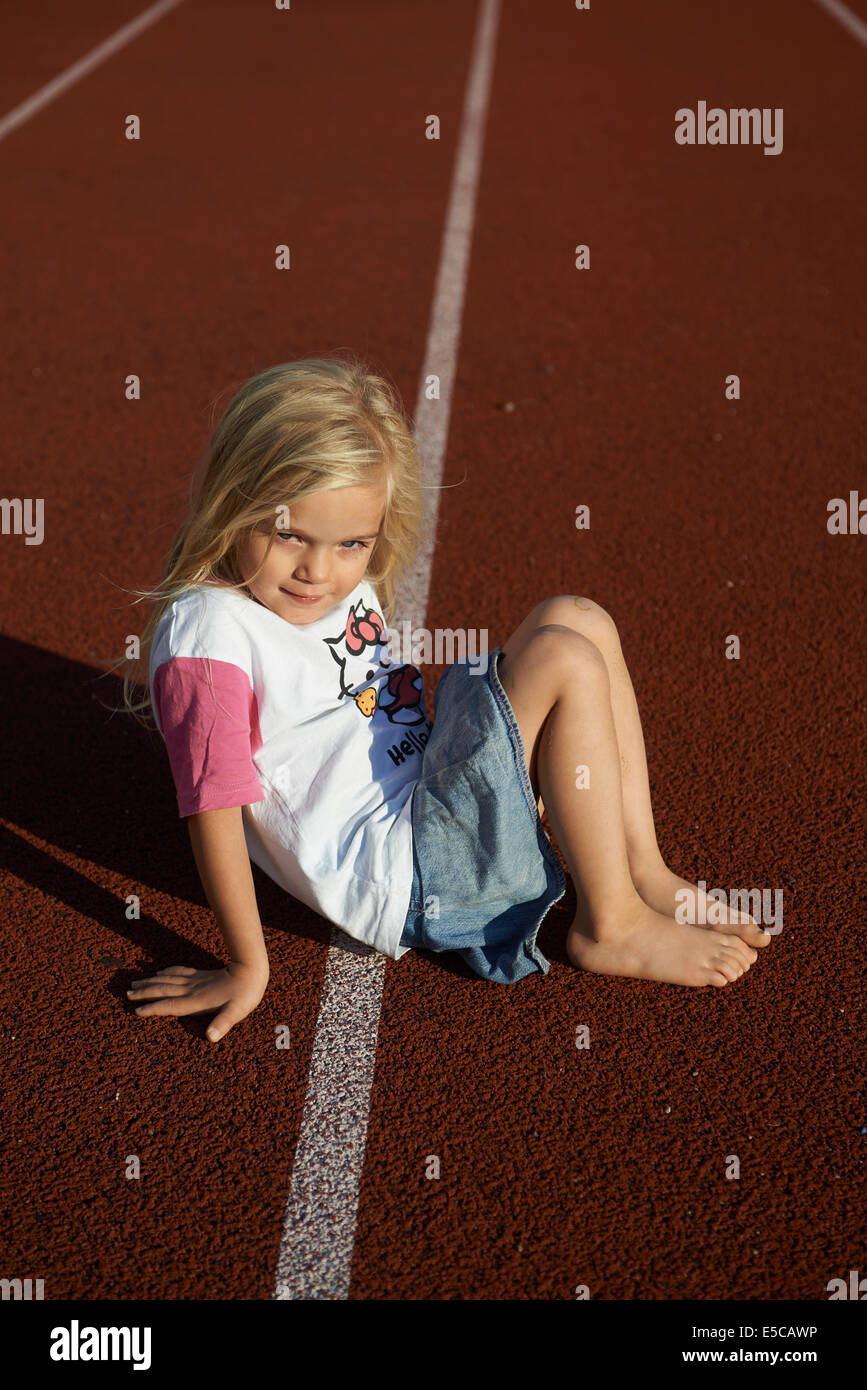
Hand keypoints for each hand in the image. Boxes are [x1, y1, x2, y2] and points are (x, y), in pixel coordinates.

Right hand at [126, 960, 268, 1041]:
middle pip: (163, 990)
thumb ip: (222, 1024)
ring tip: (135, 983)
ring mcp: (195, 980)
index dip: (152, 1008)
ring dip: (150, 982)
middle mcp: (192, 989)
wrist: (251, 970)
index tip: (136, 1010)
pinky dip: (166, 972)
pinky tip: (159, 972)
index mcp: (196, 1001)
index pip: (169, 1005)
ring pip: (167, 979)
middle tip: (126, 994)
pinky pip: (178, 972)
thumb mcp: (236, 1013)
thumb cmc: (244, 995)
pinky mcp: (201, 974)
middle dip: (144, 993)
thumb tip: (211, 1038)